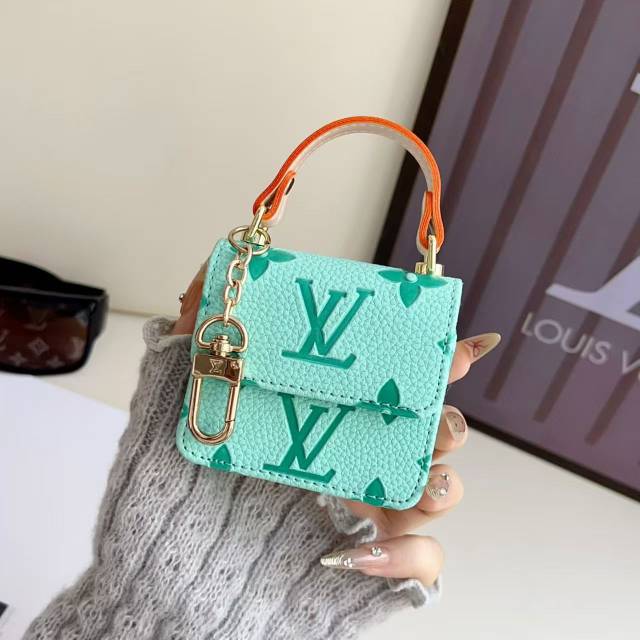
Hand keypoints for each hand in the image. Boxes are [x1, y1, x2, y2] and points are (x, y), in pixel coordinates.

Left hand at [173, 263, 499, 586]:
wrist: (172, 550)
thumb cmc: (186, 471)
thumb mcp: (186, 391)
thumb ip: (198, 329)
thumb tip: (214, 264)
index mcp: (336, 414)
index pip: (401, 383)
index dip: (442, 363)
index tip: (463, 346)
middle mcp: (362, 456)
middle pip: (436, 435)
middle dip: (450, 423)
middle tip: (436, 420)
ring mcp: (371, 509)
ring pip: (441, 493)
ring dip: (444, 483)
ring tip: (422, 482)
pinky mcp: (370, 560)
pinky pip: (420, 562)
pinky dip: (407, 557)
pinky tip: (362, 549)